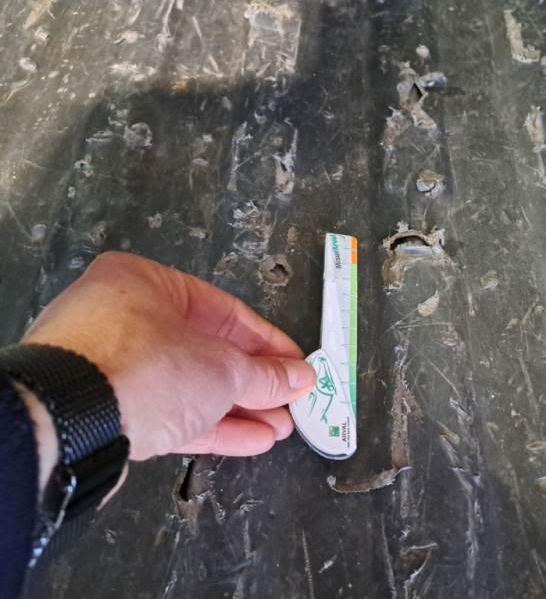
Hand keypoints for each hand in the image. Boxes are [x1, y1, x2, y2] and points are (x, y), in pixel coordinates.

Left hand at [23, 252, 314, 460]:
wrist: (70, 424)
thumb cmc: (140, 367)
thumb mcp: (223, 367)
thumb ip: (265, 375)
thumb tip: (297, 379)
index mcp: (146, 284)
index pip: (225, 312)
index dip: (268, 342)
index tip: (295, 365)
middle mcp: (123, 319)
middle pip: (207, 352)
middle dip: (255, 382)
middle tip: (290, 399)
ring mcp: (111, 369)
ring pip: (189, 387)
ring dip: (239, 409)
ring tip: (279, 426)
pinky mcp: (107, 412)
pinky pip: (169, 414)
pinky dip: (211, 426)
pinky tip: (251, 439)